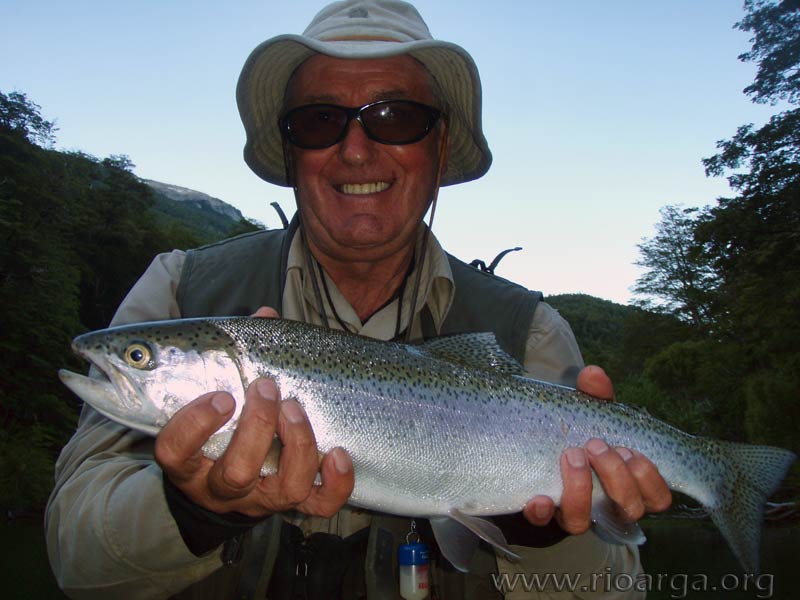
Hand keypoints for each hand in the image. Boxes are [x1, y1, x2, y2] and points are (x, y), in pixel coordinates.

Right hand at [155, 306, 353, 517]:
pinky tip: (338, 453)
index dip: (195, 425)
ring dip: (297, 445)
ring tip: (295, 408)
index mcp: (189, 460)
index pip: (175, 452)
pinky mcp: (291, 504)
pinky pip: (319, 506)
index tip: (222, 395)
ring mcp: (259, 499)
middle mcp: (221, 486)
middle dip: (258, 427)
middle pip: (237, 472)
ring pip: (282, 491)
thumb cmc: (217, 428)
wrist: (219, 481)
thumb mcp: (212, 396)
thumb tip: (265, 314)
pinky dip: (335, 483)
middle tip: (266, 388)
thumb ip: (233, 357)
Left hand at [522, 365, 671, 532]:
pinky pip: (542, 524)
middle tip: (596, 445)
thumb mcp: (588, 414)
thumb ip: (594, 395)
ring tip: (572, 455)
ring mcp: (572, 514)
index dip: (650, 479)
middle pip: (629, 509)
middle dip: (616, 476)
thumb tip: (594, 374)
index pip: (659, 498)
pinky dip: (542, 511)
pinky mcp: (541, 516)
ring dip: (581, 489)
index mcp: (629, 484)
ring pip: (585, 522)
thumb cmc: (575, 435)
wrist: (530, 454)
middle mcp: (606, 507)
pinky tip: (539, 497)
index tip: (630, 450)